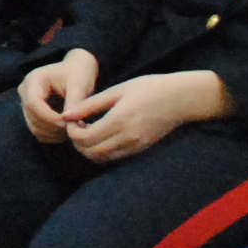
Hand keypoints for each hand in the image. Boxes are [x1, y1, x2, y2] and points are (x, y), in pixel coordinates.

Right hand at [19, 48, 103, 138]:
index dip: (49, 117)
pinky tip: (66, 130)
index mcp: (34, 80)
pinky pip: (38, 131)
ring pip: (34, 127)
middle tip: (74, 128)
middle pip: (32, 117)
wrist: (77, 70)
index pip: (33, 103)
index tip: (69, 124)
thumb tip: (68, 122)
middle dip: (53, 127)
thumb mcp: (79, 85)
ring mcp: (26, 104)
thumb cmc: (79, 73)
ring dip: (53, 133)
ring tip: (73, 129)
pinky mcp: (32, 114)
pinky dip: (52, 135)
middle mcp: (25, 92)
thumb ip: (73, 103)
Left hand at [64, 69, 232, 163]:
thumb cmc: (149, 88)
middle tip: (76, 126)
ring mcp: (134, 146)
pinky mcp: (140, 149)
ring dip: (88, 149)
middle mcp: (126, 138)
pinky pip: (114, 158)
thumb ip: (90, 104)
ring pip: (101, 159)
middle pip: (90, 153)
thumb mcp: (118, 90)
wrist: (180, 98)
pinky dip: (102, 151)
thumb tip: (66, 115)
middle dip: (77, 143)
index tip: (71, 120)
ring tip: (88, 131)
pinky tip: (102, 135)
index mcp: (119, 120)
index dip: (71, 133)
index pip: (84, 139)